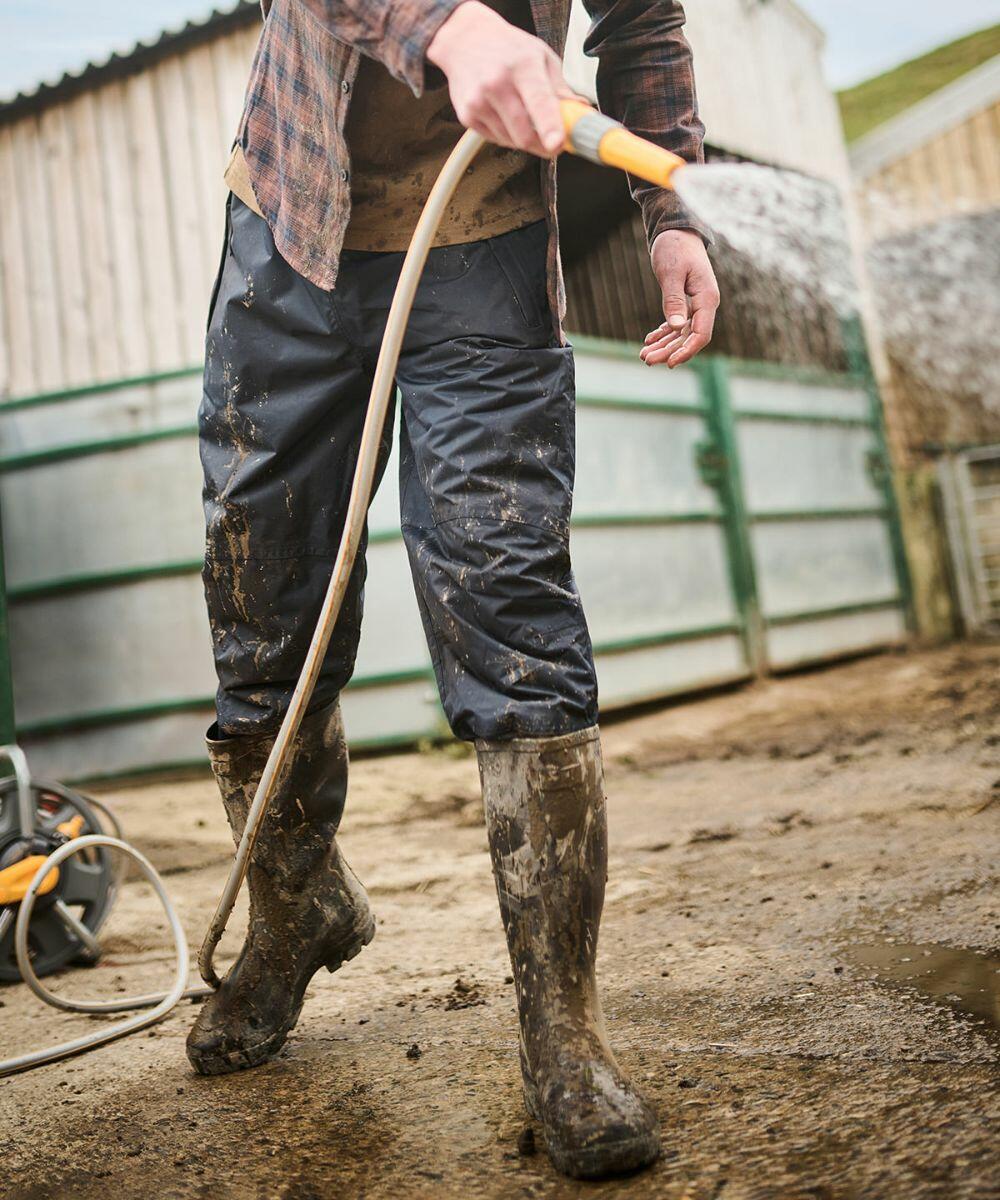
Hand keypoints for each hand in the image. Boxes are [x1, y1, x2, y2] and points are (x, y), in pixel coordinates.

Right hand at [427, 0, 572, 156]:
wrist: (466, 40)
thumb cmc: (508, 48)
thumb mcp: (541, 57)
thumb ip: (561, 88)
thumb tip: (581, 112)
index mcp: (523, 65)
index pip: (539, 100)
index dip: (549, 126)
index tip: (557, 144)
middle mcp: (498, 82)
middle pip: (524, 134)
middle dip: (543, 145)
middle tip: (552, 140)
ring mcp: (479, 100)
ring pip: (512, 141)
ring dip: (524, 137)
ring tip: (521, 112)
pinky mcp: (467, 115)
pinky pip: (496, 139)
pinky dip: (506, 134)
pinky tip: (504, 113)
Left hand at [640, 230, 719, 367]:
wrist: (676, 229)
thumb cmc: (675, 247)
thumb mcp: (671, 273)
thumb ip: (674, 300)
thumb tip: (676, 326)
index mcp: (707, 298)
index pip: (701, 334)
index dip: (686, 351)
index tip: (669, 363)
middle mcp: (705, 304)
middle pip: (689, 337)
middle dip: (668, 351)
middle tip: (646, 359)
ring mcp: (696, 303)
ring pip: (681, 333)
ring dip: (664, 345)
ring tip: (644, 354)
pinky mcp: (686, 300)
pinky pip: (677, 323)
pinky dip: (663, 333)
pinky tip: (649, 340)